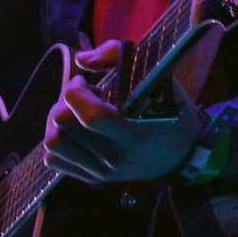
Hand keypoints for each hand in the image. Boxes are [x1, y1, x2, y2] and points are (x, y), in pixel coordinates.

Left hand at [42, 39, 198, 185]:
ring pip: (54, 147)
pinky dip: (57, 143)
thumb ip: (117, 57)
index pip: (90, 116)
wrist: (184, 153)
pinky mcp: (93, 179)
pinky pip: (56, 162)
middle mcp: (114, 156)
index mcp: (133, 132)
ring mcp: (101, 171)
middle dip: (63, 103)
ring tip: (73, 113)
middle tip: (78, 94)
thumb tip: (81, 59)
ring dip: (56, 123)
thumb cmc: (172, 110)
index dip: (76, 91)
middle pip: (64, 128)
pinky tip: (74, 131)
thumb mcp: (157, 77)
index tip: (83, 80)